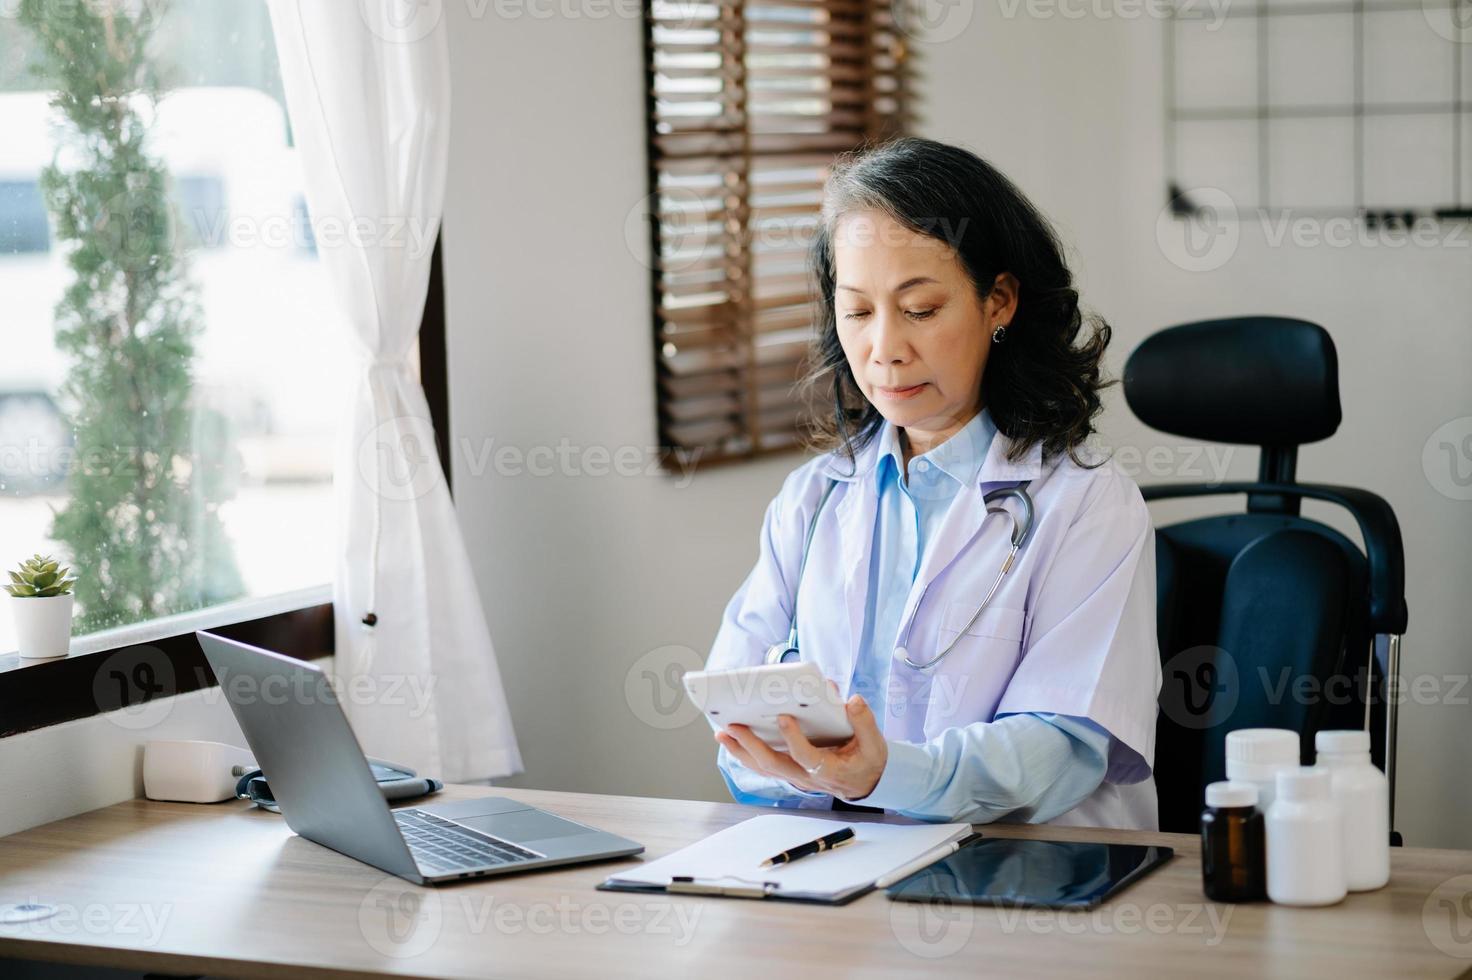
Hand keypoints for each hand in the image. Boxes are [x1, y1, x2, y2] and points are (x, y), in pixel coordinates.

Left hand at [715, 689, 887, 801]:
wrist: (866, 782)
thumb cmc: (868, 760)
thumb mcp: (875, 743)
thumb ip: (864, 721)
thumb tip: (852, 700)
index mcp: (828, 769)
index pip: (806, 757)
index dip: (793, 740)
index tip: (783, 717)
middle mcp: (807, 777)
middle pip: (774, 765)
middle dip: (751, 746)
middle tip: (733, 726)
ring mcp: (796, 777)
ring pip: (764, 768)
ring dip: (741, 751)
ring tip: (722, 733)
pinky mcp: (790, 772)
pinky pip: (764, 766)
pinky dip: (746, 754)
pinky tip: (733, 741)